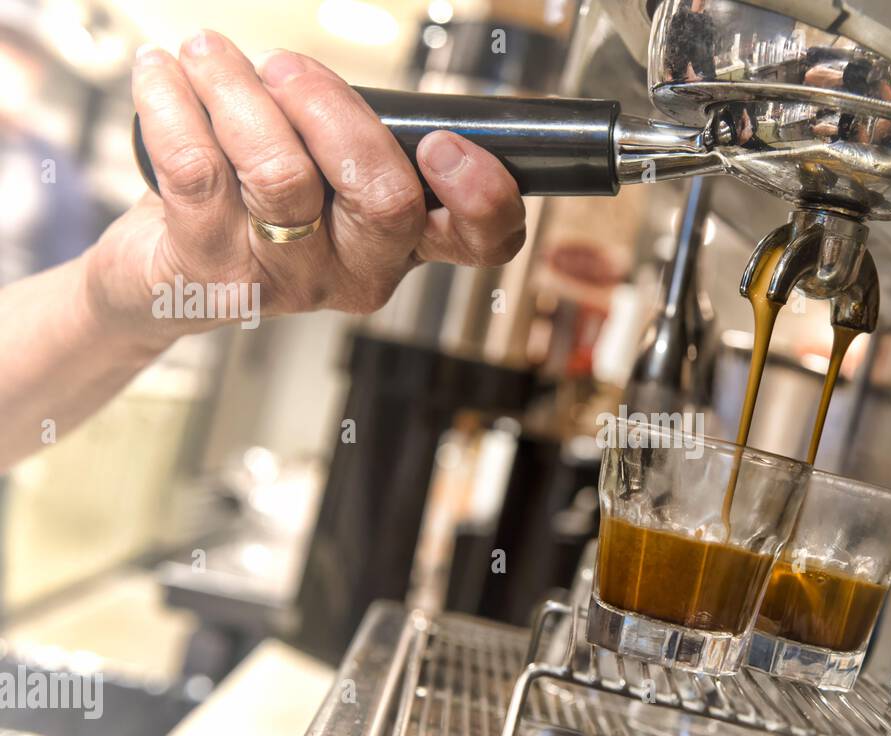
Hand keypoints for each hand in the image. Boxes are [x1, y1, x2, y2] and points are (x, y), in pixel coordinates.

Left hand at [84, 30, 526, 346]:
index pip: (480, 240)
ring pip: (284, 177)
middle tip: (287, 68)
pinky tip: (163, 75)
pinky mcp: (215, 277)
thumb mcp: (327, 174)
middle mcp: (360, 270)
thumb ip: (355, 137)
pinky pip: (198, 172)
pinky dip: (174, 105)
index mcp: (405, 241)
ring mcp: (291, 281)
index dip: (482, 198)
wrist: (164, 272)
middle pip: (386, 200)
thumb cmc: (256, 206)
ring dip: (240, 90)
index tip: (441, 144)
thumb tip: (322, 80)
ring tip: (209, 54)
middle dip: (333, 111)